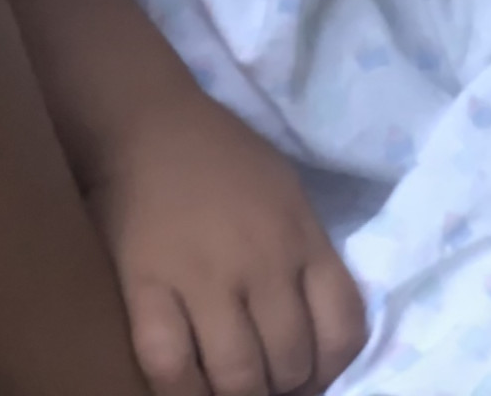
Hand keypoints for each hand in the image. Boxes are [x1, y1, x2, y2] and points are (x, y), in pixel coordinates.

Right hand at [84, 89, 367, 395]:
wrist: (145, 122)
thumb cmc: (219, 157)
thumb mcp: (287, 194)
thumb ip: (305, 257)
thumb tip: (311, 329)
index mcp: (302, 237)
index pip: (344, 330)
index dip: (332, 371)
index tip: (309, 375)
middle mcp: (262, 261)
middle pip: (290, 361)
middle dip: (282, 387)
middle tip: (264, 384)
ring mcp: (204, 275)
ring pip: (238, 376)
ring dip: (239, 395)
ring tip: (228, 388)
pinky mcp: (148, 283)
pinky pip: (170, 363)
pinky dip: (184, 391)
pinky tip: (189, 387)